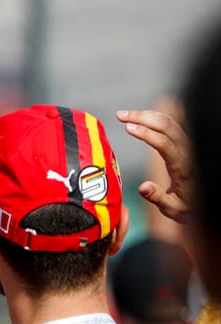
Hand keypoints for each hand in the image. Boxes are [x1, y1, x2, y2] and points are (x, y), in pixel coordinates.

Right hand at [117, 109, 191, 223]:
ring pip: (168, 121)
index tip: (128, 128)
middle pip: (166, 125)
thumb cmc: (188, 206)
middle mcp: (187, 151)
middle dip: (142, 117)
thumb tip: (143, 187)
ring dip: (146, 115)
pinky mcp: (183, 144)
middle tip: (120, 116)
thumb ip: (157, 198)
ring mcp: (186, 145)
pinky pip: (170, 125)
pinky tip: (139, 119)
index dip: (146, 133)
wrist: (204, 201)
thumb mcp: (173, 208)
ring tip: (124, 116)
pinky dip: (153, 118)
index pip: (164, 143)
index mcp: (183, 166)